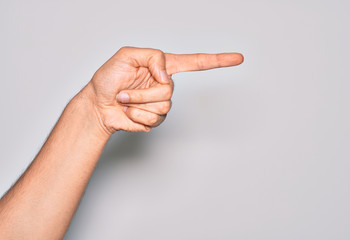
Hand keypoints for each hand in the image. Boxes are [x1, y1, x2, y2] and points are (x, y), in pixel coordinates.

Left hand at [83, 46, 242, 133]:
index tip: (238, 59)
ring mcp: (161, 103)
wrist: (97, 105)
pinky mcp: (155, 119)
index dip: (217, 61)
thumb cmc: (108, 78)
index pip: (195, 63)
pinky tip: (128, 112)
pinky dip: (136, 116)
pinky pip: (154, 120)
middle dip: (142, 93)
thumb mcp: (126, 55)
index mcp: (162, 67)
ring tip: (124, 101)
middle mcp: (165, 84)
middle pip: (169, 90)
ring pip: (162, 106)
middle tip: (124, 91)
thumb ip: (152, 57)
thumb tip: (167, 76)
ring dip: (137, 104)